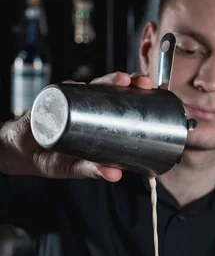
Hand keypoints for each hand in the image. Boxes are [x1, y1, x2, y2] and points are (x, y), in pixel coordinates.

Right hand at [0, 72, 153, 181]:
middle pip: (109, 88)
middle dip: (127, 82)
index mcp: (98, 118)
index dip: (136, 94)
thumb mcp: (77, 167)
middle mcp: (85, 105)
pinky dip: (69, 90)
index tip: (151, 91)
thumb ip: (95, 170)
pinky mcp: (48, 102)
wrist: (23, 154)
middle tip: (140, 83)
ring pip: (89, 86)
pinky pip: (59, 93)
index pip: (120, 101)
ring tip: (119, 80)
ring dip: (106, 81)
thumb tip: (117, 175)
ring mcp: (67, 101)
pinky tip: (77, 87)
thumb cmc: (56, 157)